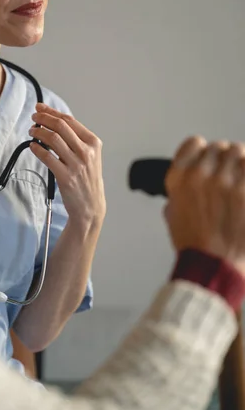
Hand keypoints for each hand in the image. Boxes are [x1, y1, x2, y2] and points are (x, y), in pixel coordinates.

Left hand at [29, 103, 105, 225]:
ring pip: (53, 139)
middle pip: (61, 126)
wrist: (91, 205)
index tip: (40, 108)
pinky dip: (37, 149)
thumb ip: (76, 139)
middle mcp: (87, 152)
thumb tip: (54, 121)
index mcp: (93, 143)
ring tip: (31, 131)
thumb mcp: (89, 155)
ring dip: (38, 132)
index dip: (52, 112)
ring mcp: (76, 164)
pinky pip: (47, 157)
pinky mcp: (66, 177)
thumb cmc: (87, 179)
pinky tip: (32, 146)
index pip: (70, 120)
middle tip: (33, 118)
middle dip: (43, 119)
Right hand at [164, 136, 244, 275]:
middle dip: (223, 159)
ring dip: (240, 163)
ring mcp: (227, 181)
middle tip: (227, 173)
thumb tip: (190, 182)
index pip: (193, 143)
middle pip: (218, 147)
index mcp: (179, 178)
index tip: (207, 157)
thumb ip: (179, 192)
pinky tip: (244, 186)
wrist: (215, 265)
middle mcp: (201, 175)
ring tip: (240, 177)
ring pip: (238, 152)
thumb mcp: (173, 214)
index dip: (201, 150)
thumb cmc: (195, 245)